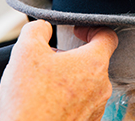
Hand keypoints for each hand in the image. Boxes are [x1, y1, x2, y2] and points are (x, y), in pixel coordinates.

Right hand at [0, 21, 117, 120]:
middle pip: (95, 59)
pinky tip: (52, 100)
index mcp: (94, 63)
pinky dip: (72, 95)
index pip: (108, 36)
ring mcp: (98, 105)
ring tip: (49, 82)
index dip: (93, 28)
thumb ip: (38, 30)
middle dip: (75, 55)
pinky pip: (85, 100)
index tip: (79, 32)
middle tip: (54, 60)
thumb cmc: (31, 101)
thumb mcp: (27, 52)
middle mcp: (102, 85)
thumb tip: (44, 27)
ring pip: (89, 81)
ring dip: (72, 76)